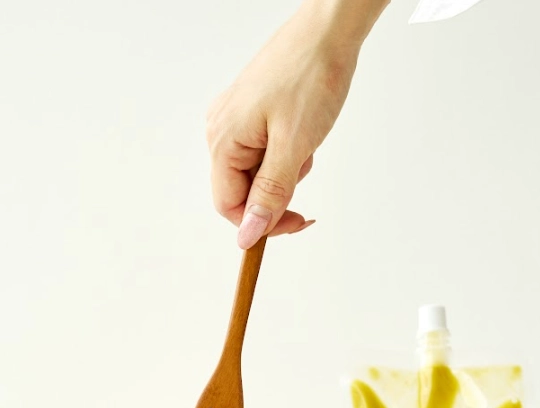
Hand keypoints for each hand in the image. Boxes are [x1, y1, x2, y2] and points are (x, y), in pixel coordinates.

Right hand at [207, 0, 389, 248]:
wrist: (329, 29)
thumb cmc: (311, 76)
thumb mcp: (293, 145)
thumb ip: (269, 194)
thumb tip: (247, 235)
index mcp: (222, 140)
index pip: (229, 206)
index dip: (261, 223)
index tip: (296, 222)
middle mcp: (220, 131)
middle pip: (242, 190)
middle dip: (277, 191)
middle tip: (305, 166)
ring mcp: (235, 120)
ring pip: (257, 172)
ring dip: (285, 171)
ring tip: (306, 141)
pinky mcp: (251, 113)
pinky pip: (264, 151)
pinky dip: (286, 152)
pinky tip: (302, 130)